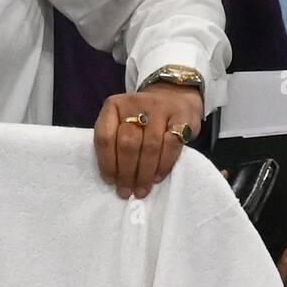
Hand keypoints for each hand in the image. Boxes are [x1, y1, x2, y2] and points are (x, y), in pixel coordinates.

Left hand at [93, 82, 202, 198]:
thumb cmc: (143, 117)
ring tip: (141, 190)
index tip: (110, 181)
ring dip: (144, 173)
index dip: (106, 163)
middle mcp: (136, 103)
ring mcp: (160, 108)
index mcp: (114, 105)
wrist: (175, 96)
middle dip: (126, 172)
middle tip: (126, 191)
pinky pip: (171, 146)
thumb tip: (113, 179)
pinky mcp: (181, 117)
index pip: (105, 137)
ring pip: (150, 147)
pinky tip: (156, 178)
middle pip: (127, 144)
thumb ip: (114, 142)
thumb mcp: (122, 121)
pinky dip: (163, 166)